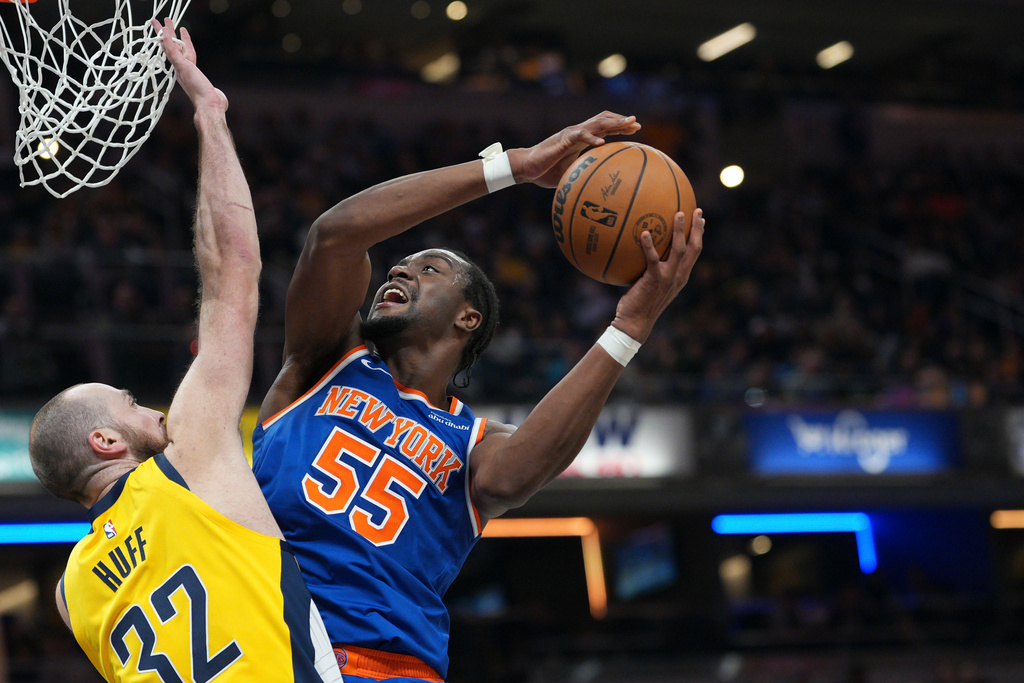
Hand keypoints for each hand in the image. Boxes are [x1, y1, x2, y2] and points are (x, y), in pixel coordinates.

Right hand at [151, 18, 227, 112]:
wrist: (208, 106)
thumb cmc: (212, 104)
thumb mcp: (214, 95)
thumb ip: (215, 93)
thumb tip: (221, 98)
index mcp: (187, 75)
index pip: (184, 54)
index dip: (183, 42)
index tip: (183, 31)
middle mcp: (181, 71)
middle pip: (172, 49)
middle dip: (168, 36)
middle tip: (163, 23)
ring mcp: (180, 69)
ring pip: (169, 48)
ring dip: (165, 33)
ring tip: (162, 20)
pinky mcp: (182, 67)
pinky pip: (173, 52)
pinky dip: (168, 42)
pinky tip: (164, 33)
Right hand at [508, 111, 641, 188]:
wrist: (525, 168)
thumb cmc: (545, 172)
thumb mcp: (571, 174)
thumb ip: (584, 174)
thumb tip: (598, 189)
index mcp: (580, 139)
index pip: (603, 128)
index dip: (619, 127)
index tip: (635, 129)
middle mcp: (577, 132)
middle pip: (604, 120)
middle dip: (621, 121)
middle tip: (637, 124)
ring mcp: (570, 134)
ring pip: (596, 123)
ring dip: (613, 123)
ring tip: (628, 124)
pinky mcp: (562, 140)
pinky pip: (579, 136)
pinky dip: (591, 138)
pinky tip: (602, 143)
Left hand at [611, 208, 704, 342]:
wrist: (635, 323)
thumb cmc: (639, 303)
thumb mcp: (651, 285)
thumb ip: (652, 269)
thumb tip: (640, 251)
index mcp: (681, 277)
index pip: (695, 253)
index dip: (699, 235)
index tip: (701, 220)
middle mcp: (679, 276)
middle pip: (694, 248)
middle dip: (697, 228)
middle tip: (697, 211)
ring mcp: (668, 278)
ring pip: (680, 250)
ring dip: (680, 231)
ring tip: (679, 213)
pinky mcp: (654, 280)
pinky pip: (653, 259)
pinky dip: (650, 245)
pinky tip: (645, 232)